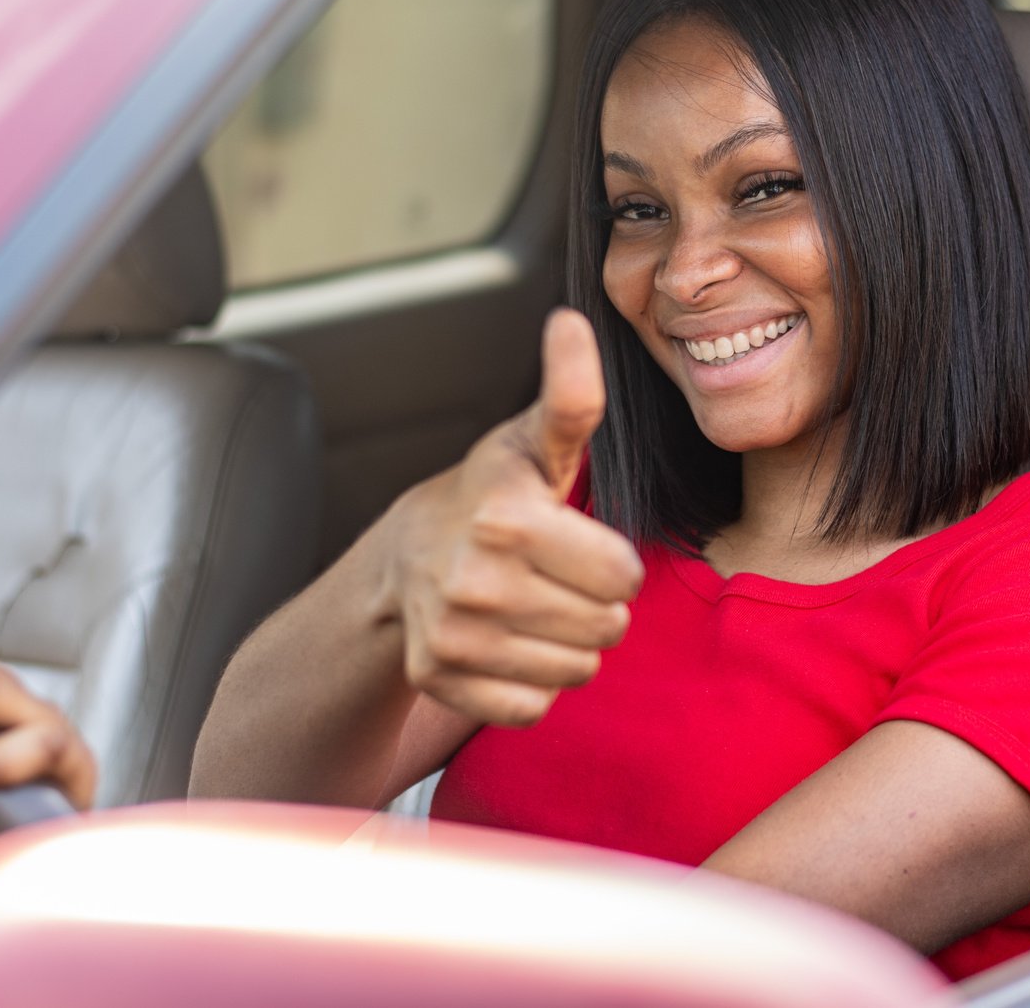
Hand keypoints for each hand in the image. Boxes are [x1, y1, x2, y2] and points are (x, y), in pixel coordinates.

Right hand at [378, 308, 643, 726]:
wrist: (406, 554)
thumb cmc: (493, 492)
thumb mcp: (534, 440)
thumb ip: (570, 392)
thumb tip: (573, 322)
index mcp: (507, 516)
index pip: (623, 575)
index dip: (615, 561)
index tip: (581, 542)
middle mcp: (474, 580)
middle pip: (605, 626)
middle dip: (595, 603)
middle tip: (557, 576)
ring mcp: (452, 635)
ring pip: (576, 670)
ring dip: (569, 643)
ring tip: (535, 605)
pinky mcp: (439, 679)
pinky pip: (533, 706)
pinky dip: (532, 682)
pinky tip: (510, 641)